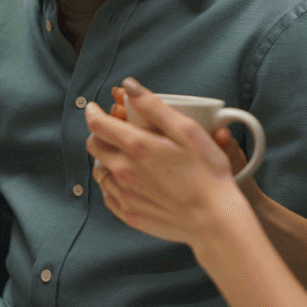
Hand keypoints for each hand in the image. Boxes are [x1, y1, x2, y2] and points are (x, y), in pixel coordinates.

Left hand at [85, 78, 248, 246]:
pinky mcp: (129, 214)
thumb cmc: (207, 174)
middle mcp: (123, 171)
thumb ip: (155, 106)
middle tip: (116, 131)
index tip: (94, 108)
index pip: (97, 125)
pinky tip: (130, 182)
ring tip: (126, 157)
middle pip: (94, 147)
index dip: (93, 112)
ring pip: (100, 171)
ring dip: (107, 160)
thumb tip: (129, 87)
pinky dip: (113, 184)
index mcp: (137, 147)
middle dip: (100, 134)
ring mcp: (124, 195)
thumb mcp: (187, 131)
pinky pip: (108, 196)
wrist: (214, 220)